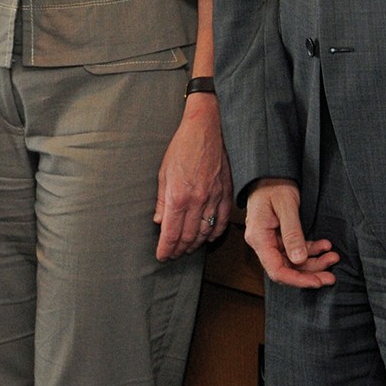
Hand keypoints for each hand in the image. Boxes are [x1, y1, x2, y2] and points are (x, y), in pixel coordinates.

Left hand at [154, 94, 234, 260]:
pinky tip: (208, 238)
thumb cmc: (183, 147)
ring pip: (205, 232)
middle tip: (173, 255)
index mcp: (179, 196)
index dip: (166, 248)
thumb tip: (159, 221)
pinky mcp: (226, 193)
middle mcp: (197, 201)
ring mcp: (214, 198)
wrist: (207, 129)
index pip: (171, 233)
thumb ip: (162, 200)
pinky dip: (215, 233)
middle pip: (188, 236)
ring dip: (195, 244)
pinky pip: (222, 220)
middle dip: (179, 249)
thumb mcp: (164, 172)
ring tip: (187, 249)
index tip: (162, 256)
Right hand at [242, 178, 338, 287]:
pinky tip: (324, 246)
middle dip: (310, 274)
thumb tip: (299, 260)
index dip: (297, 280)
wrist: (272, 171)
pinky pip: (296, 250)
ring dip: (314, 262)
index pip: (276, 270)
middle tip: (331, 277)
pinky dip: (311, 250)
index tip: (317, 281)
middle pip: (286, 268)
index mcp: (259, 237)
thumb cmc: (275, 183)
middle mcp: (263, 242)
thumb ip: (292, 233)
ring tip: (333, 257)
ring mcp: (271, 240)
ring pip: (293, 261)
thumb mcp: (286, 206)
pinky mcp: (280, 236)